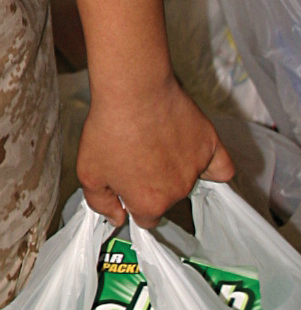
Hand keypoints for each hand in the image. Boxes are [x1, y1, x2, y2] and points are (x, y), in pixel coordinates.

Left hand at [76, 74, 233, 226]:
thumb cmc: (109, 129)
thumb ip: (101, 203)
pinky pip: (221, 166)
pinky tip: (199, 159)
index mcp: (149, 203)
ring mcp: (196, 169)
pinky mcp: (210, 145)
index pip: (146, 218)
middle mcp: (177, 192)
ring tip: (156, 143)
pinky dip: (212, 166)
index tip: (128, 186)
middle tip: (137, 156)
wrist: (134, 91)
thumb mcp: (89, 173)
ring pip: (189, 180)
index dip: (134, 202)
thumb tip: (118, 218)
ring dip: (175, 168)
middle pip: (167, 199)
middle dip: (153, 184)